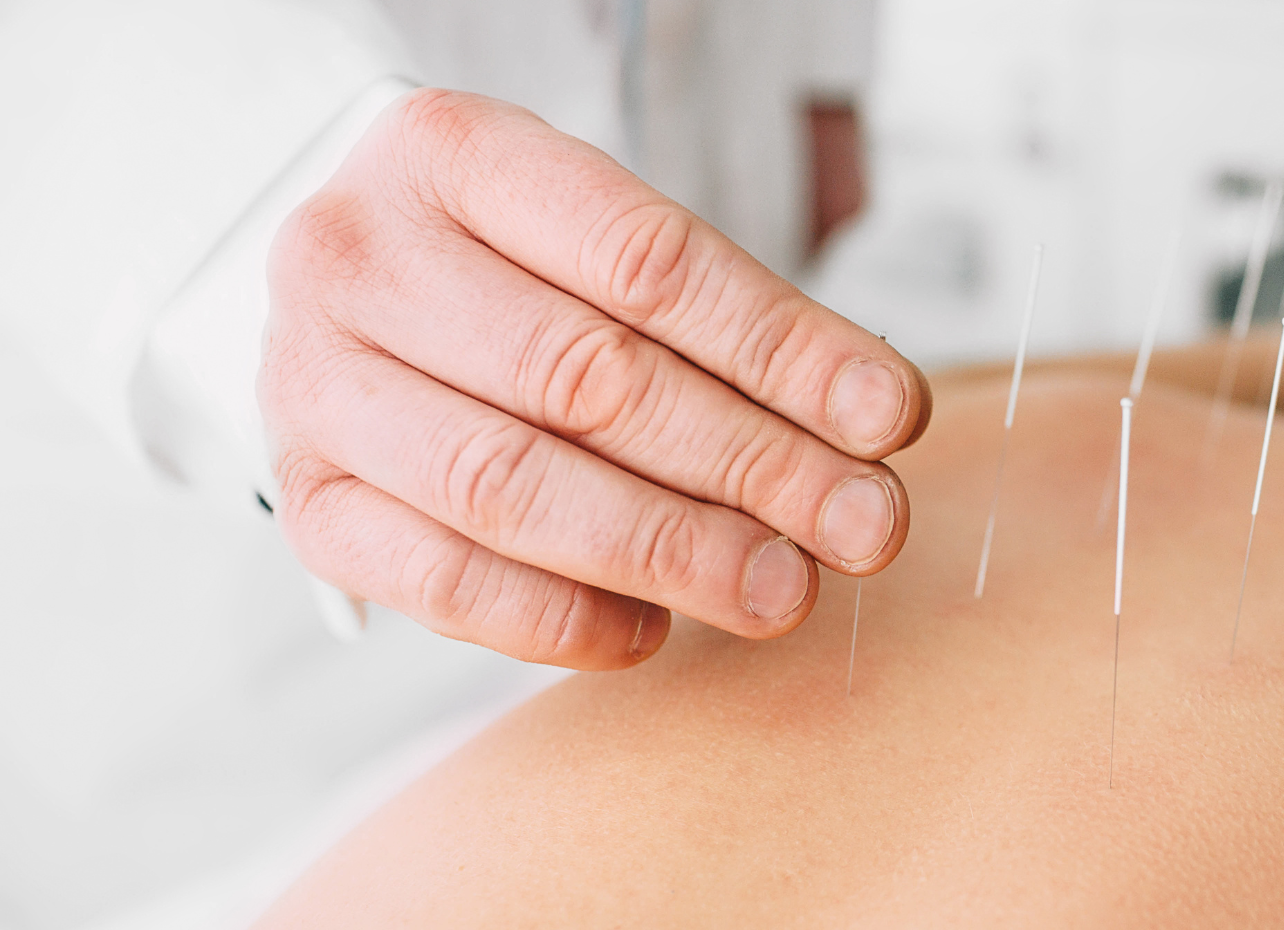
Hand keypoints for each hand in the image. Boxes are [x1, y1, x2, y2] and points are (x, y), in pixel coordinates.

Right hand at [263, 89, 929, 669]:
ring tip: (784, 588)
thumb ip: (722, 319)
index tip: (888, 417)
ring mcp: (315, 385)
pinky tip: (654, 628)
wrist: (351, 285)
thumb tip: (869, 426)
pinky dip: (561, 619)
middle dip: (751, 463)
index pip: (644, 260)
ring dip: (671, 551)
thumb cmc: (511, 259)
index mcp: (451, 154)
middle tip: (862, 524)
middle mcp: (360, 259)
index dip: (780, 348)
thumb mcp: (601, 233)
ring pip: (512, 486)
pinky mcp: (308, 501)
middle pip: (587, 378)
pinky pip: (442, 582)